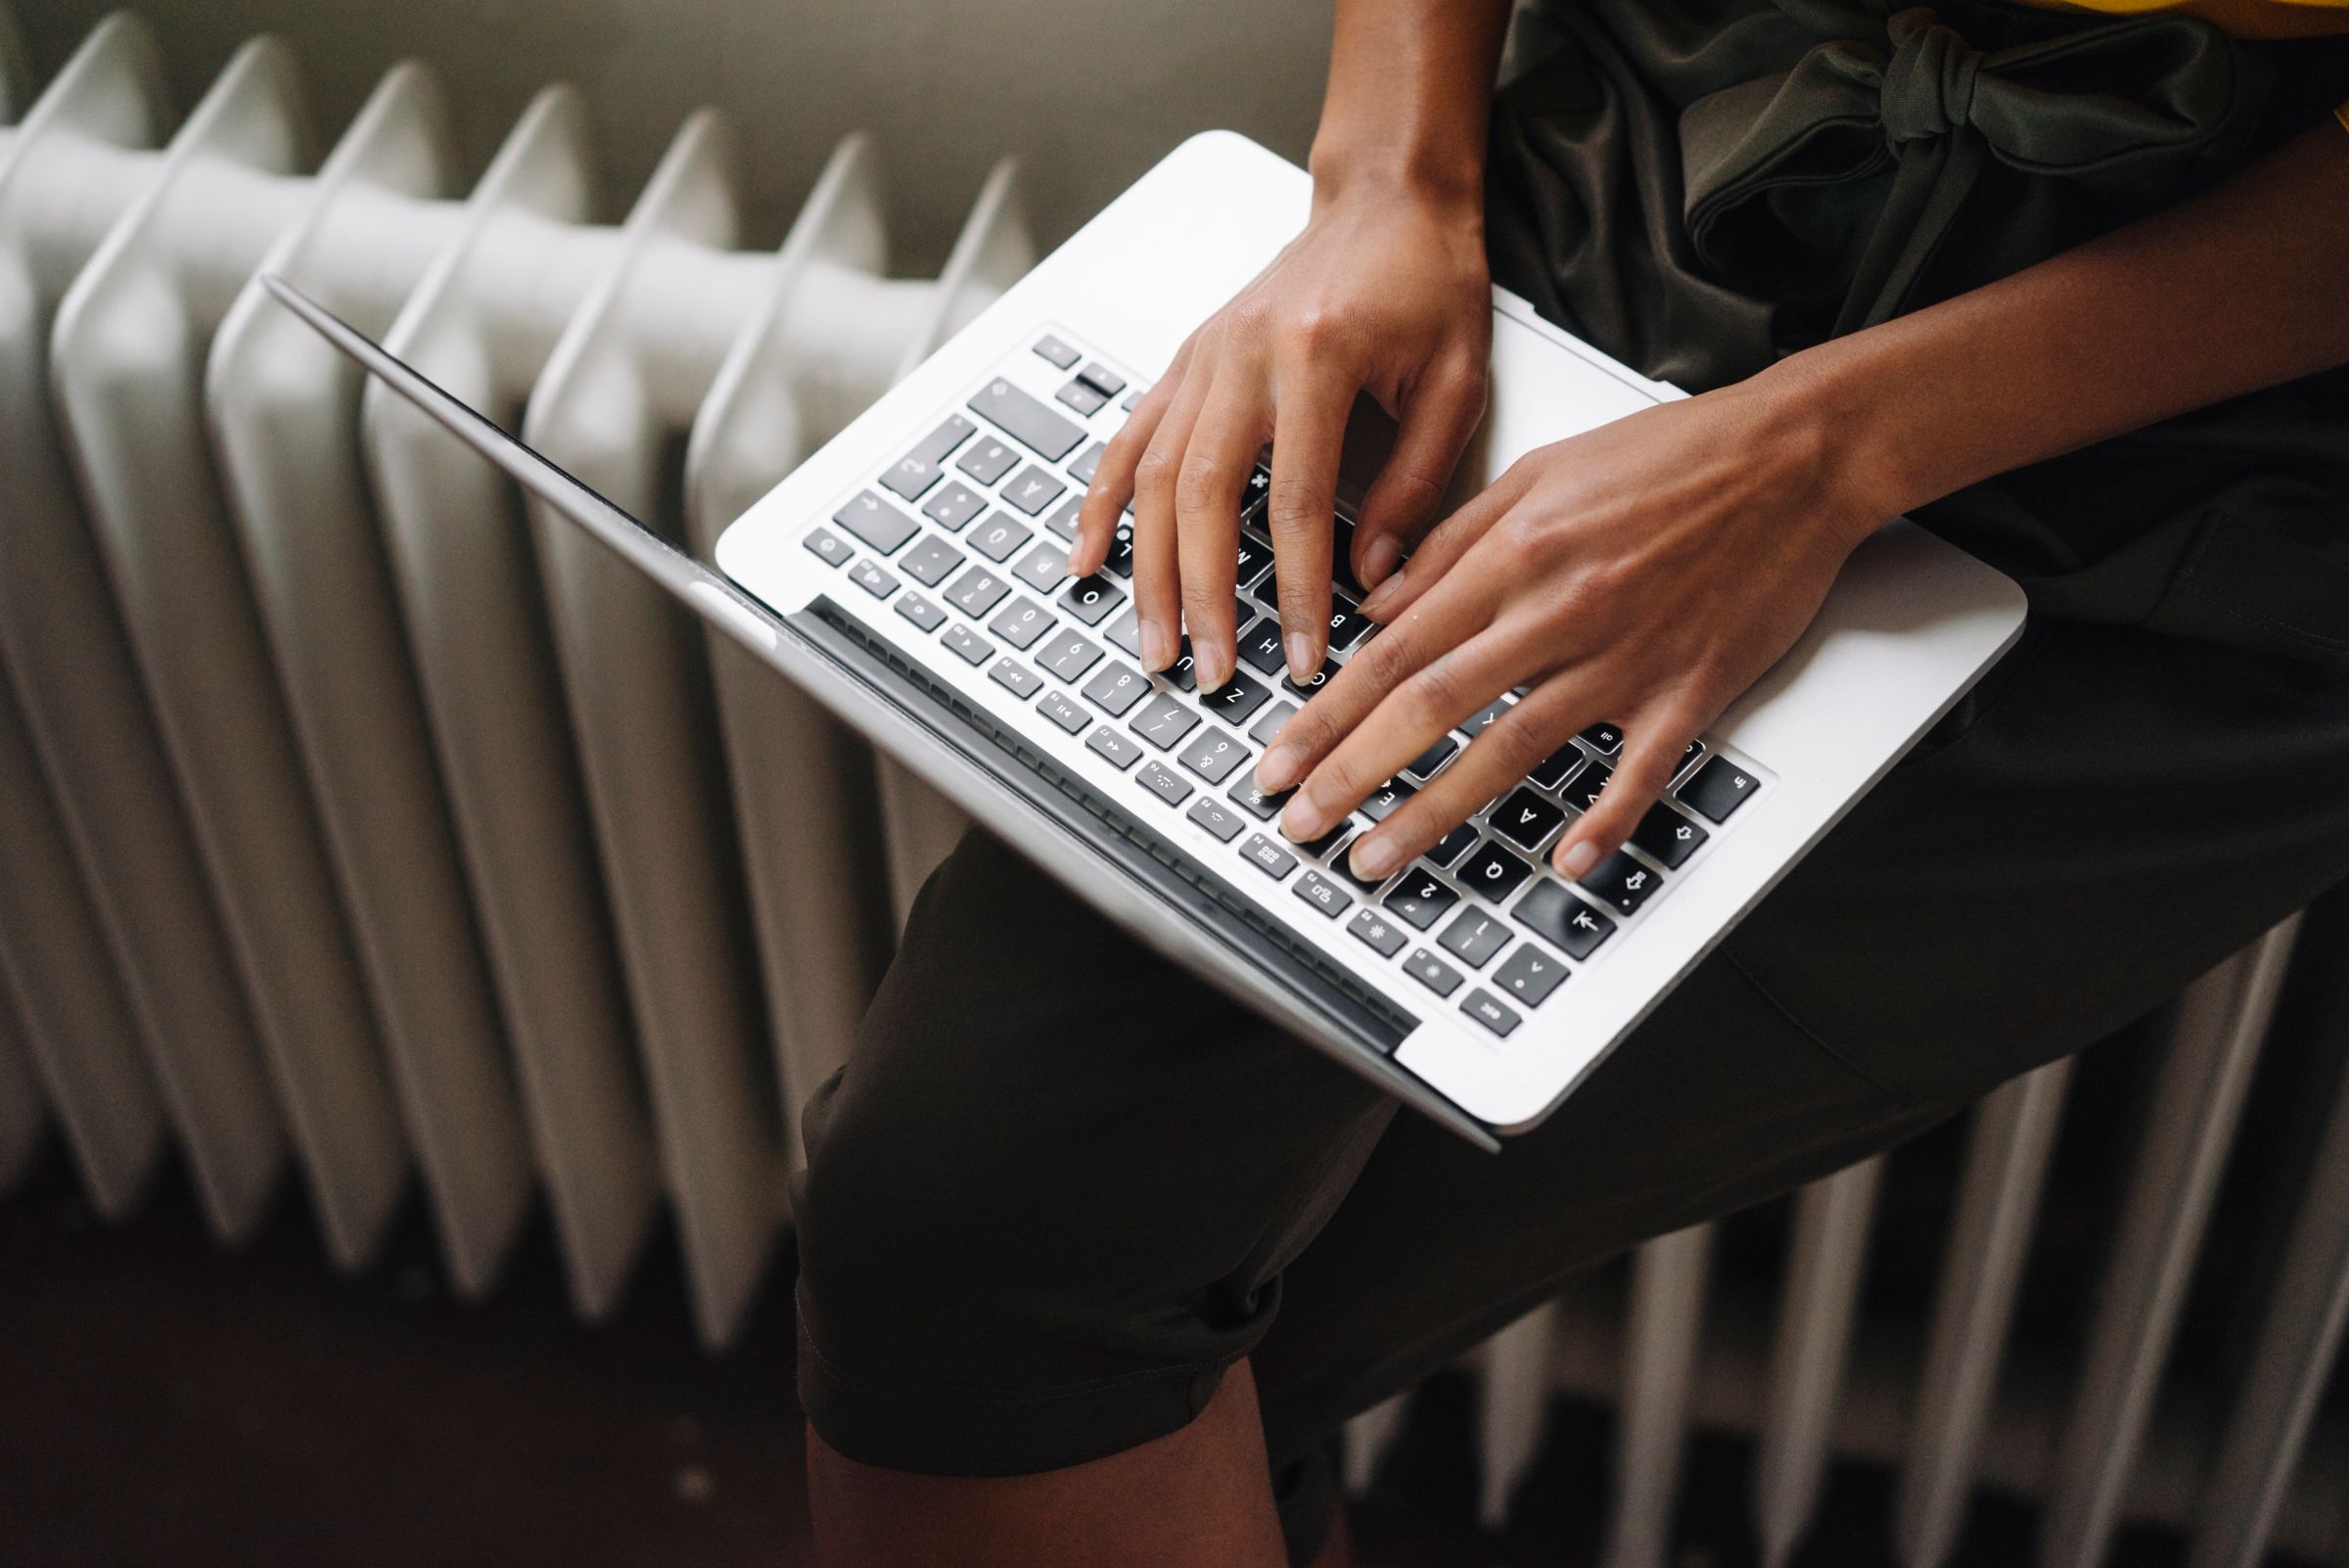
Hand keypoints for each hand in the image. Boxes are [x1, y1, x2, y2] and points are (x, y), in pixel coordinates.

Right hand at [1066, 177, 1491, 690]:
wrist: (1385, 196)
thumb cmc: (1426, 278)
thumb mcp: (1455, 382)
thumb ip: (1415, 484)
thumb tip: (1374, 579)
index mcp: (1316, 356)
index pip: (1298, 503)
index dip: (1298, 590)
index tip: (1306, 655)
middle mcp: (1243, 356)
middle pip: (1201, 498)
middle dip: (1201, 597)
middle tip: (1211, 671)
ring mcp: (1203, 359)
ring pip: (1152, 478)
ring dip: (1146, 570)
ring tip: (1154, 644)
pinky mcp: (1185, 362)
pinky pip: (1127, 440)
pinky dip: (1102, 506)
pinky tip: (1088, 560)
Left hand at [1254, 373, 1885, 883]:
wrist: (1795, 456)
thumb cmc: (1673, 456)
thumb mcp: (1538, 473)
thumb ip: (1451, 542)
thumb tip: (1377, 604)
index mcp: (1512, 556)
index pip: (1393, 650)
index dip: (1327, 714)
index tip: (1281, 759)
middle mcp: (1556, 611)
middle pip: (1431, 707)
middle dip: (1352, 776)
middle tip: (1299, 825)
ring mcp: (1623, 657)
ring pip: (1509, 748)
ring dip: (1434, 813)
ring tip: (1377, 859)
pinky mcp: (1690, 689)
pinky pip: (1638, 769)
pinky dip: (1604, 820)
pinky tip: (1565, 862)